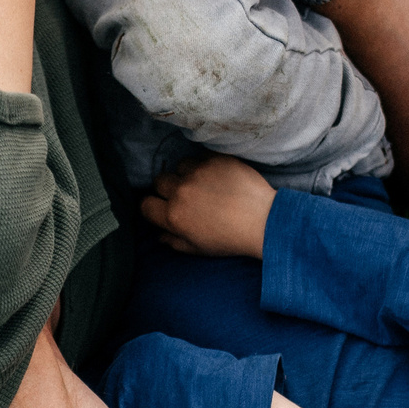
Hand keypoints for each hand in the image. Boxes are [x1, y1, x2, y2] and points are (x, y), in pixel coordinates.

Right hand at [140, 156, 275, 257]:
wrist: (263, 221)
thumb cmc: (230, 239)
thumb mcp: (198, 249)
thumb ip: (174, 242)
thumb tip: (159, 235)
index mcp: (174, 216)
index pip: (145, 204)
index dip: (153, 207)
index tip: (163, 207)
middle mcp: (181, 192)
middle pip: (159, 181)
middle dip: (167, 188)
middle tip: (185, 195)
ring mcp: (198, 173)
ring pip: (179, 166)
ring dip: (186, 174)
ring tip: (202, 183)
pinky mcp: (214, 160)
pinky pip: (199, 158)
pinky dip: (204, 166)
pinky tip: (217, 177)